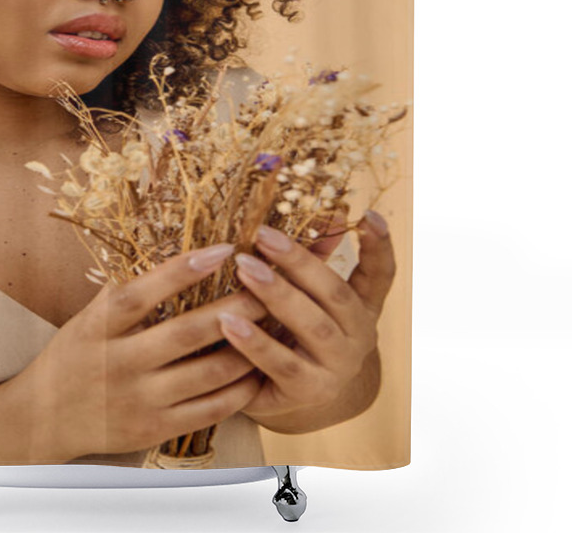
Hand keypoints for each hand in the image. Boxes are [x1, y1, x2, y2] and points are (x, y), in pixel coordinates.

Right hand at [8, 243, 266, 460]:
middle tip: (269, 288)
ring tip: (274, 326)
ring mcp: (139, 400)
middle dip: (235, 309)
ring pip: (207, 373)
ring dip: (247, 348)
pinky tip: (257, 370)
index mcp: (100, 327)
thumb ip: (124, 293)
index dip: (182, 271)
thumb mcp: (87, 318)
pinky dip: (238, 390)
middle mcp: (120, 363)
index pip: (142, 294)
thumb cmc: (73, 356)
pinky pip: (208, 410)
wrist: (44, 418)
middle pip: (187, 333)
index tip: (224, 249)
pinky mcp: (154, 429)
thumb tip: (173, 253)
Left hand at [216, 210, 395, 424]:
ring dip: (277, 294)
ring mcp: (337, 367)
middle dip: (299, 262)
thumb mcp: (306, 297)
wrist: (287, 397)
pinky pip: (282, 364)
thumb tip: (324, 211)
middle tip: (262, 236)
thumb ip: (312, 258)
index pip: (380, 275)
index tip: (369, 215)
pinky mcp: (308, 392)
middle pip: (335, 293)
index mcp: (361, 308)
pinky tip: (229, 321)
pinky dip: (255, 343)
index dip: (379, 246)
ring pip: (313, 327)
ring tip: (243, 269)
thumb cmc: (294, 334)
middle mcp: (358, 337)